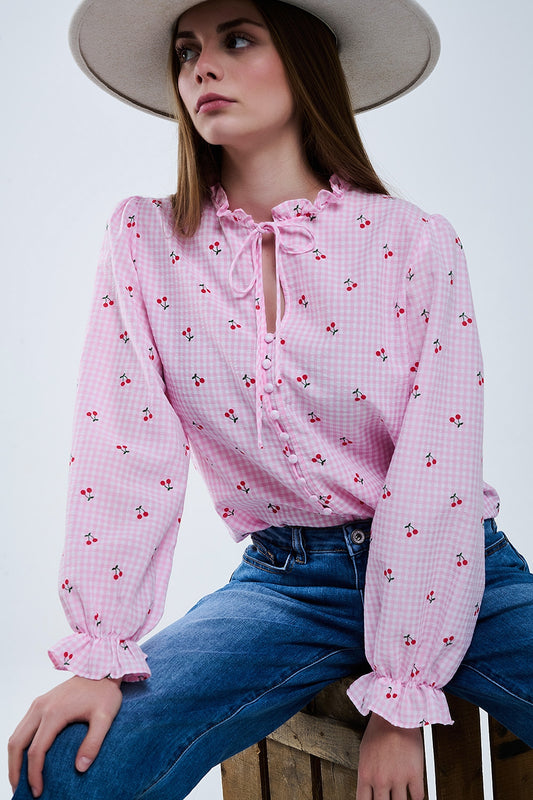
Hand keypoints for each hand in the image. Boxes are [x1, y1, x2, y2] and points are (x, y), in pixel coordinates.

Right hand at [8, 675, 122, 797]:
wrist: (101, 668)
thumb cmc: (104, 693)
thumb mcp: (105, 717)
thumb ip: (94, 742)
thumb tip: (80, 768)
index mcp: (54, 713)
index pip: (36, 751)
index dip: (34, 774)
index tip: (38, 791)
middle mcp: (40, 707)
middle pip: (17, 744)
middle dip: (15, 770)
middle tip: (19, 791)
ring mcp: (38, 704)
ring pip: (16, 735)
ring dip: (14, 758)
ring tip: (20, 779)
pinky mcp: (40, 703)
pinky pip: (22, 727)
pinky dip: (19, 745)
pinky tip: (25, 758)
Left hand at [356, 712, 424, 799]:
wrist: (394, 715)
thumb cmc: (379, 730)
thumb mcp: (365, 753)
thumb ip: (367, 774)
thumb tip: (371, 788)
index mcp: (366, 775)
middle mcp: (381, 780)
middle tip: (391, 799)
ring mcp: (398, 778)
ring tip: (403, 796)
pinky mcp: (414, 774)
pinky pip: (418, 796)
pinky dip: (418, 798)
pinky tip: (416, 794)